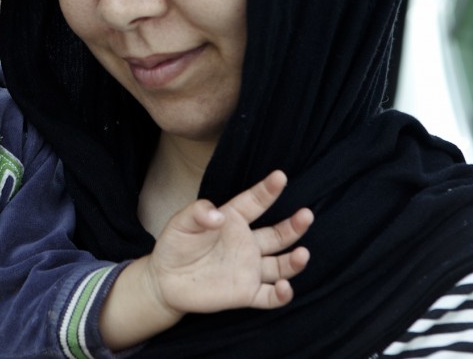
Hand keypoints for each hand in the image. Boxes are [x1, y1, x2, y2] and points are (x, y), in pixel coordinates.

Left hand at [146, 170, 312, 314]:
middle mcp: (247, 243)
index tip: (280, 176)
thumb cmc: (175, 245)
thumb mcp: (181, 222)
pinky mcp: (246, 293)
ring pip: (281, 265)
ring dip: (294, 261)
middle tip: (307, 215)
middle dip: (294, 226)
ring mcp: (249, 268)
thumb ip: (199, 213)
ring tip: (303, 254)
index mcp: (233, 220)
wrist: (165, 280)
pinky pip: (270, 296)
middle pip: (278, 234)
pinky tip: (285, 287)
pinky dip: (282, 295)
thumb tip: (218, 216)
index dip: (267, 190)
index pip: (254, 202)